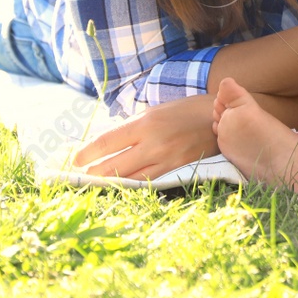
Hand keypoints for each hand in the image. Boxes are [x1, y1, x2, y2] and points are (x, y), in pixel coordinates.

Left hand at [69, 93, 216, 179]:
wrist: (222, 118)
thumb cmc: (185, 111)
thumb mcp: (156, 111)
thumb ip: (133, 127)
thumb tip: (107, 142)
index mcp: (146, 122)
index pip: (108, 141)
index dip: (88, 153)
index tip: (75, 160)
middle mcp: (154, 142)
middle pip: (114, 165)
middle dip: (94, 173)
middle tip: (81, 177)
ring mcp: (167, 160)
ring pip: (130, 179)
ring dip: (111, 183)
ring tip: (97, 184)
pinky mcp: (178, 171)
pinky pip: (149, 183)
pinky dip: (133, 186)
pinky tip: (124, 187)